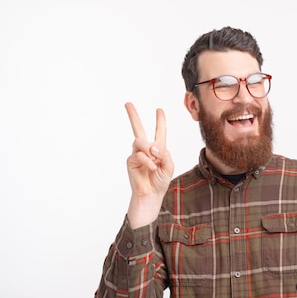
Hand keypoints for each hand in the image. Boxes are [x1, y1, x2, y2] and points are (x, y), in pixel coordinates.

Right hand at [124, 102, 174, 228]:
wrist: (151, 193)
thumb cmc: (160, 180)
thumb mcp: (169, 166)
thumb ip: (165, 154)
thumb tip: (154, 147)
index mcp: (158, 149)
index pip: (159, 132)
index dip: (160, 121)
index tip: (159, 110)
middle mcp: (147, 149)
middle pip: (139, 129)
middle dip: (133, 116)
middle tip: (127, 104)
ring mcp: (138, 153)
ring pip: (140, 141)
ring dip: (149, 149)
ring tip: (154, 160)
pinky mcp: (131, 160)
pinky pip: (139, 154)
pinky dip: (146, 160)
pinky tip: (151, 167)